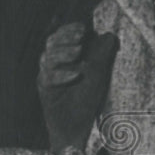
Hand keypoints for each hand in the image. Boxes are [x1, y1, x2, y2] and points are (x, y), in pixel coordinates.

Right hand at [38, 23, 118, 152]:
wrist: (77, 127)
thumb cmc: (86, 99)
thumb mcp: (98, 73)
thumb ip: (101, 53)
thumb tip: (109, 35)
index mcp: (63, 56)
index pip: (61, 36)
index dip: (70, 29)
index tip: (83, 27)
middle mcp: (52, 64)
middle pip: (51, 43)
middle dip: (65, 37)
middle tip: (80, 36)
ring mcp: (46, 76)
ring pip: (48, 58)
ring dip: (63, 53)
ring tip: (78, 52)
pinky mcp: (44, 90)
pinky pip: (49, 78)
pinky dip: (63, 74)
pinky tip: (76, 74)